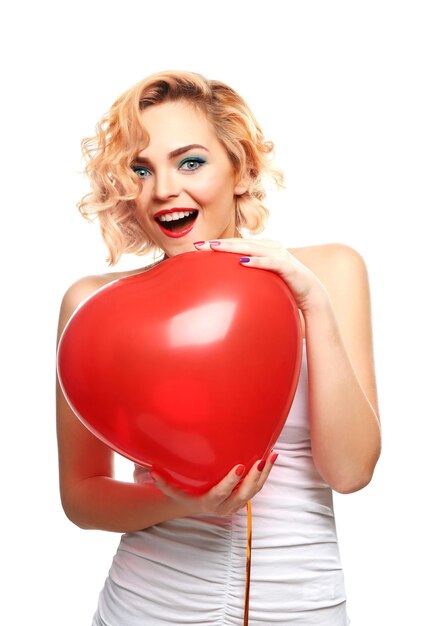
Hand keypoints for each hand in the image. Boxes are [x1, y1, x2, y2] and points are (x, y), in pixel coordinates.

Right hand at [151, 453, 277, 516]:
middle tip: (261, 460)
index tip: (240, 466)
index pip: (222, 493)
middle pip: (245, 494)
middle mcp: (226, 506)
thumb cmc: (182, 494)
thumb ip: (162, 482)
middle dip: (255, 477)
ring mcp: (236, 503)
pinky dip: (265, 473)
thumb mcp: (171, 490)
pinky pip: (258, 486)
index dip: (232, 482)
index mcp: (209, 503)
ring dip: (265, 474)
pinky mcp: (243, 497)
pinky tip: (271, 457)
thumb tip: (151, 470)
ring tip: (272, 455)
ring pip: (255, 490)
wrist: (193, 505)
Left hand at [194, 238, 327, 313]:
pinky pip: (270, 263)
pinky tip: (243, 262)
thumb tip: (228, 283)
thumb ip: (249, 276)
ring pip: (252, 248)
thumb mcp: (264, 279)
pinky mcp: (288, 267)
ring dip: (233, 248)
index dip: (219, 243)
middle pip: (241, 243)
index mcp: (264, 247)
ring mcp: (280, 255)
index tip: (198, 246)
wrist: (312, 294)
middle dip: (219, 243)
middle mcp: (271, 247)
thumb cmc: (286, 286)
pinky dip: (257, 261)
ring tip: (215, 248)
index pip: (238, 243)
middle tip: (199, 245)